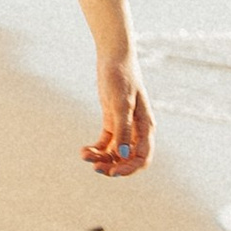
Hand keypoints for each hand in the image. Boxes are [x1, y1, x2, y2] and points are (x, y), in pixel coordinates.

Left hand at [83, 49, 152, 178]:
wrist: (113, 57)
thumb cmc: (121, 77)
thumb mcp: (121, 104)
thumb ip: (123, 130)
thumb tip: (123, 156)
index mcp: (146, 127)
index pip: (142, 158)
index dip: (130, 169)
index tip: (113, 173)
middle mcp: (137, 130)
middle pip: (128, 159)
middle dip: (114, 166)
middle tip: (96, 168)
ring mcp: (124, 127)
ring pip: (115, 153)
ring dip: (102, 158)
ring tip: (85, 156)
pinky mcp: (112, 121)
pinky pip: (106, 143)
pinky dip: (96, 149)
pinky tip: (84, 150)